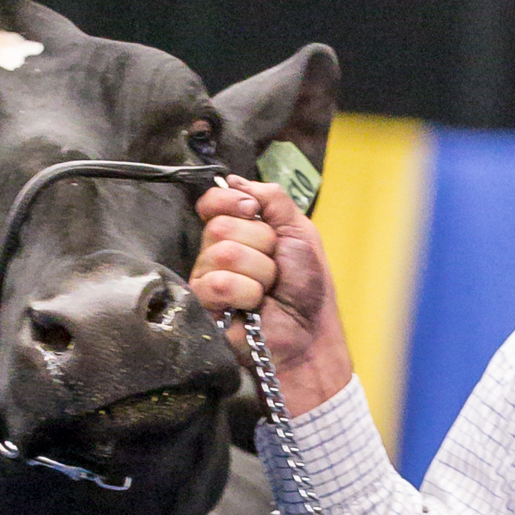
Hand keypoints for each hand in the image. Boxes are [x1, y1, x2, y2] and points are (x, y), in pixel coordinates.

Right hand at [192, 176, 355, 417]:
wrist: (309, 333)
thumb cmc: (307, 288)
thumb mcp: (300, 232)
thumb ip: (273, 200)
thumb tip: (236, 181)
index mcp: (238, 230)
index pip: (212, 201)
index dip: (229, 201)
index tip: (253, 212)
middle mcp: (217, 251)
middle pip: (221, 226)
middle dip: (261, 245)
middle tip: (275, 268)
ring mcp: (208, 278)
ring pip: (223, 253)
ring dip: (259, 272)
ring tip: (268, 291)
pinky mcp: (204, 305)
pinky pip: (218, 283)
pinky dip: (246, 293)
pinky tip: (253, 306)